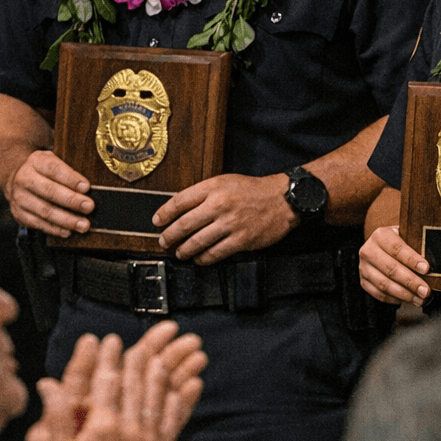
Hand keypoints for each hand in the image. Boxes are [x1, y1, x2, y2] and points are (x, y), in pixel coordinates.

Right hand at [6, 149, 93, 236]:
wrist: (16, 178)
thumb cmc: (44, 171)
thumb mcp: (54, 161)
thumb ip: (70, 170)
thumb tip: (88, 187)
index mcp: (37, 162)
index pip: (53, 169)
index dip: (71, 178)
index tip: (86, 187)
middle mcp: (25, 179)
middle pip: (49, 191)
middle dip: (72, 200)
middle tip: (89, 207)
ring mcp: (20, 198)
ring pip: (45, 210)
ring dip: (66, 219)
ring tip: (83, 224)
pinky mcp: (19, 214)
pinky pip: (38, 224)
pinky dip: (55, 229)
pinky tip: (68, 231)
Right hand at [25, 321, 205, 440]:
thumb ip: (57, 418)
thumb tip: (49, 385)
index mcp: (100, 426)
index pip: (106, 380)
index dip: (108, 357)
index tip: (110, 340)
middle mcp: (129, 427)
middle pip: (137, 379)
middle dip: (143, 351)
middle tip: (153, 332)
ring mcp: (150, 437)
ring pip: (159, 392)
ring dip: (169, 366)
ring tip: (174, 347)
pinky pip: (177, 415)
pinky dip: (184, 396)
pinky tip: (190, 381)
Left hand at [155, 173, 296, 263]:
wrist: (283, 199)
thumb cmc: (254, 191)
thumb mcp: (226, 182)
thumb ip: (204, 193)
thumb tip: (181, 209)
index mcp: (214, 187)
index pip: (179, 201)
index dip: (164, 213)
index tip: (157, 221)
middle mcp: (220, 204)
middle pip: (184, 224)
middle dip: (169, 236)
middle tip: (164, 241)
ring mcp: (231, 223)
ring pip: (197, 242)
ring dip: (184, 250)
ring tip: (180, 253)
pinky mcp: (241, 240)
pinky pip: (215, 253)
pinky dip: (203, 258)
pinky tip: (199, 259)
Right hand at [358, 225, 429, 305]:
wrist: (383, 245)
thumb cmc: (401, 241)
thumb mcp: (407, 236)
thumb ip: (417, 246)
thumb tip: (434, 263)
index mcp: (380, 235)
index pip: (397, 248)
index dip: (412, 259)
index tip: (426, 269)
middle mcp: (368, 250)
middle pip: (390, 269)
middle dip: (410, 282)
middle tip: (425, 291)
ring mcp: (364, 267)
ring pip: (384, 284)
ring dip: (404, 294)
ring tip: (420, 299)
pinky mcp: (364, 282)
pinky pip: (379, 294)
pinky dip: (394, 299)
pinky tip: (408, 300)